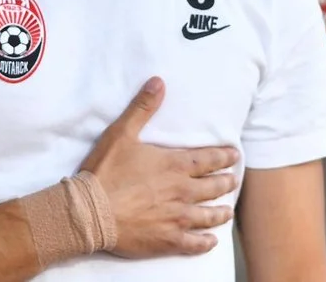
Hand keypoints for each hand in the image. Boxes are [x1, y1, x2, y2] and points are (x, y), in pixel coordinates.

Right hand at [79, 76, 240, 258]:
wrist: (89, 211)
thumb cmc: (105, 171)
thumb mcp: (122, 133)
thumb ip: (142, 108)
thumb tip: (158, 82)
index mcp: (174, 165)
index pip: (208, 159)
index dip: (224, 157)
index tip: (235, 156)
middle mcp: (182, 191)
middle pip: (214, 186)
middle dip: (226, 182)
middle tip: (234, 180)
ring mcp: (177, 217)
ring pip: (209, 216)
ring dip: (221, 212)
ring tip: (228, 211)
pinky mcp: (168, 240)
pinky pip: (194, 244)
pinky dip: (205, 242)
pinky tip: (211, 241)